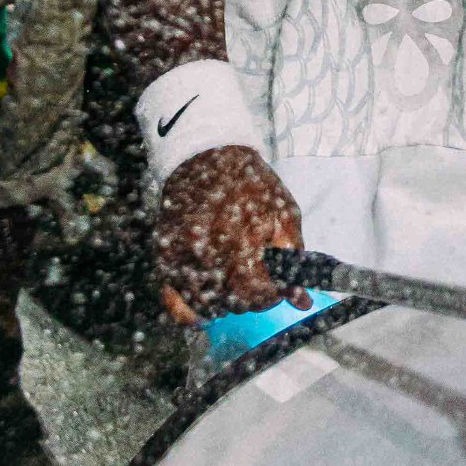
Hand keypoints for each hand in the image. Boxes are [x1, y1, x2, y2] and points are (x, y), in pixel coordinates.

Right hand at [155, 146, 303, 321]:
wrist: (205, 156)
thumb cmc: (249, 183)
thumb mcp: (283, 211)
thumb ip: (292, 255)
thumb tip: (300, 301)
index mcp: (243, 242)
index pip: (260, 296)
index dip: (271, 295)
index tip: (273, 286)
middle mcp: (209, 254)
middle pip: (234, 304)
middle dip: (249, 297)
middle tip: (253, 279)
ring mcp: (183, 257)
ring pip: (207, 308)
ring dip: (223, 302)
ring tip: (232, 281)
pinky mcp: (164, 257)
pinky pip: (175, 303)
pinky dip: (191, 309)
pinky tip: (207, 299)